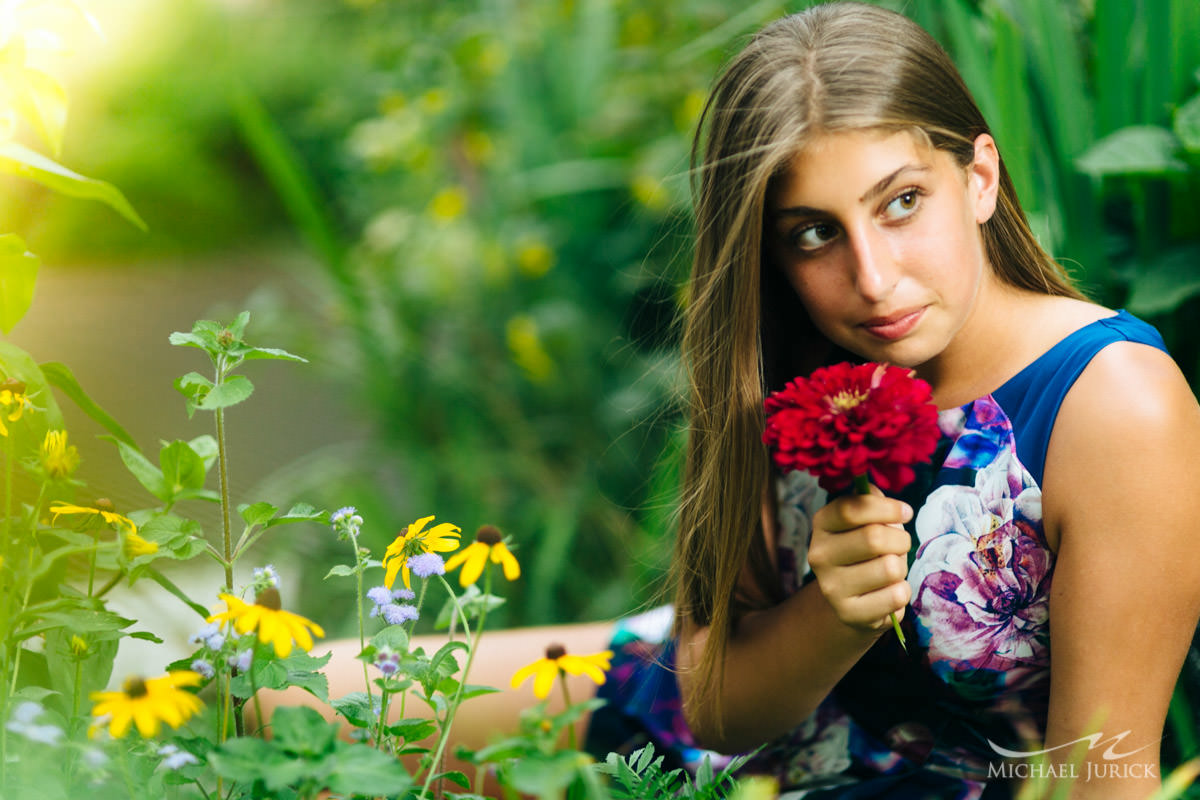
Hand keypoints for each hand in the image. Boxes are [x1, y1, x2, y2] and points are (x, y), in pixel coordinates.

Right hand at [808, 486, 912, 635]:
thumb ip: (872, 502)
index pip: (852, 508)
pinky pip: (895, 596)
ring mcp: (830, 586)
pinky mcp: (848, 613)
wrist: (853, 599)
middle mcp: (819, 554)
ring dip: (901, 568)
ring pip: (889, 568)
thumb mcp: (867, 521)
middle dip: (900, 540)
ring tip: (890, 571)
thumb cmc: (867, 551)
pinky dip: (902, 592)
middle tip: (900, 544)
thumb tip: (878, 494)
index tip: (906, 512)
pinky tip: (889, 591)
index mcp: (822, 524)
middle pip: (874, 538)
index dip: (886, 508)